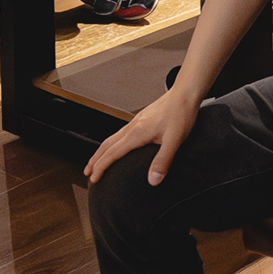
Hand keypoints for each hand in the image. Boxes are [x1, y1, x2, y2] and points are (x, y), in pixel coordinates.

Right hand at [83, 86, 199, 187]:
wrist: (185, 93)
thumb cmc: (181, 113)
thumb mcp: (175, 140)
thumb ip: (163, 161)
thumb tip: (153, 180)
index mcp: (137, 133)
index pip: (112, 153)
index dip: (101, 167)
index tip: (93, 179)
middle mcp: (133, 126)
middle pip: (107, 145)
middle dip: (95, 160)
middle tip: (87, 172)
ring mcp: (137, 121)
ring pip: (113, 137)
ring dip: (102, 150)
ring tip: (98, 161)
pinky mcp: (142, 119)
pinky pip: (121, 133)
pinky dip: (113, 142)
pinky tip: (119, 145)